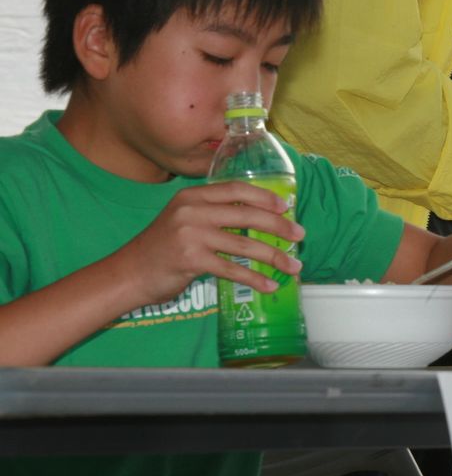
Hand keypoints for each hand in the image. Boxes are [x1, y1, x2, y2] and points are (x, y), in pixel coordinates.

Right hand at [118, 182, 303, 306]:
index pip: (236, 189)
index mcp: (193, 197)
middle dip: (278, 226)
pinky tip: (269, 285)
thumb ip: (213, 215)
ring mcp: (191, 234)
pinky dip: (254, 278)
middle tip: (299, 235)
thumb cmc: (161, 249)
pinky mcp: (191, 259)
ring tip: (293, 267)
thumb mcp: (184, 220)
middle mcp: (192, 210)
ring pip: (244, 244)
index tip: (286, 206)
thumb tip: (258, 220)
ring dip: (274, 257)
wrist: (128, 273)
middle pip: (247, 215)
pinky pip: (232, 269)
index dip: (264, 196)